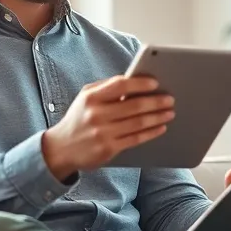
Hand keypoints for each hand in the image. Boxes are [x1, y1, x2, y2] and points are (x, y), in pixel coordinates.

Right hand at [42, 75, 174, 179]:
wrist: (61, 149)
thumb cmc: (79, 118)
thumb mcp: (85, 98)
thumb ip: (107, 88)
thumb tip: (136, 81)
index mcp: (91, 97)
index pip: (120, 85)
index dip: (140, 83)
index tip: (155, 83)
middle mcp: (96, 114)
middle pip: (134, 105)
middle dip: (156, 102)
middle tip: (170, 99)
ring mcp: (102, 133)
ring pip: (138, 123)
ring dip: (158, 117)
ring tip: (169, 112)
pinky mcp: (108, 149)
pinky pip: (136, 139)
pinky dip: (151, 132)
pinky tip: (160, 127)